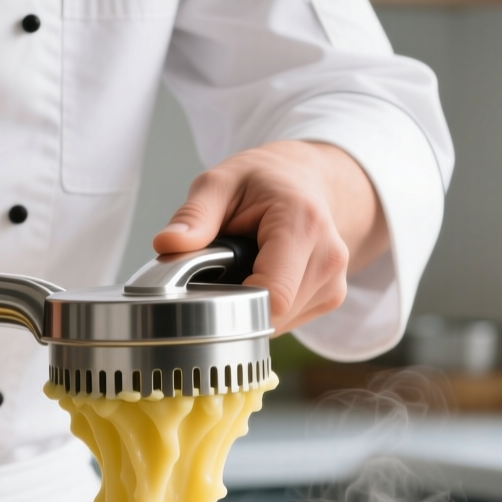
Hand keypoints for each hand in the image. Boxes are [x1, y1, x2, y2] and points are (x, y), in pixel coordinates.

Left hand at [151, 141, 387, 332]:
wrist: (305, 179)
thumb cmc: (263, 180)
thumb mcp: (220, 182)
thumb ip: (194, 215)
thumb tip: (167, 244)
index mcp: (303, 225)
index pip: (274, 295)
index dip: (234, 303)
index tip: (210, 286)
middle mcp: (328, 257)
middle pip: (273, 313)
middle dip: (237, 303)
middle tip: (223, 269)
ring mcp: (334, 282)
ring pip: (280, 322)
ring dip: (251, 307)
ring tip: (245, 269)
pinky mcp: (332, 297)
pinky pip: (289, 320)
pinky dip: (266, 307)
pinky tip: (261, 277)